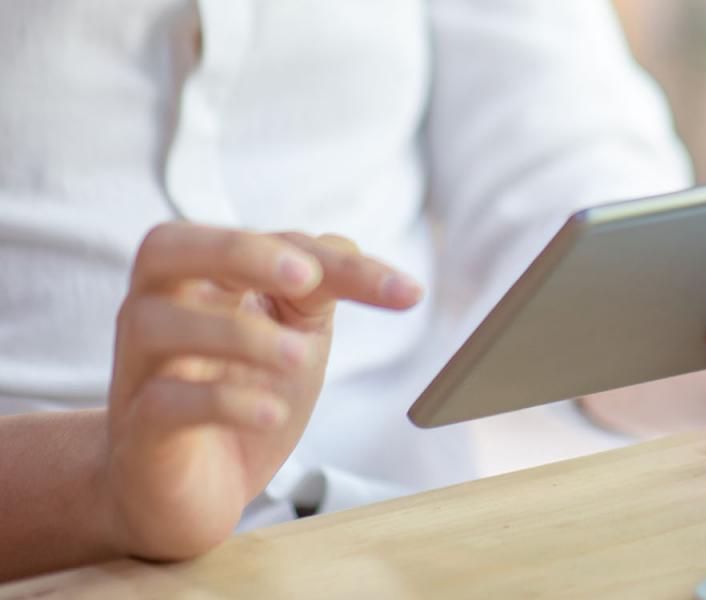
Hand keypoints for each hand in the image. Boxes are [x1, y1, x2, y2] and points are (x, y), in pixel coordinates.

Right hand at [103, 223, 421, 559]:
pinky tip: (272, 413)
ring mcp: (139, 369)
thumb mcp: (293, 340)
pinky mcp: (139, 430)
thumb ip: (316, 294)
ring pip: (157, 322)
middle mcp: (158, 311)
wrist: (189, 495)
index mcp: (203, 280)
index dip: (337, 261)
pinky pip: (165, 401)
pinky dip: (223, 402)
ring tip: (299, 357)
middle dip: (240, 253)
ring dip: (239, 333)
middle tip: (306, 279)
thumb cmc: (242, 400)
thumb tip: (351, 249)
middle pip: (166, 247)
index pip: (263, 243)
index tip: (406, 291)